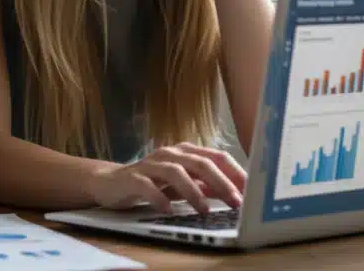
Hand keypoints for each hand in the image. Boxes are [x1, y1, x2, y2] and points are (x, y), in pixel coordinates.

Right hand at [84, 143, 246, 213]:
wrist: (111, 182)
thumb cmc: (153, 183)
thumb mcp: (183, 184)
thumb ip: (206, 186)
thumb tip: (235, 193)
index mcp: (186, 152)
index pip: (217, 156)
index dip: (235, 172)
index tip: (251, 190)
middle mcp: (170, 153)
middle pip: (200, 163)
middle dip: (221, 182)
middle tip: (236, 202)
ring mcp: (151, 164)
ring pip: (176, 172)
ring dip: (193, 192)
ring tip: (204, 210)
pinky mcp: (133, 177)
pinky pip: (148, 186)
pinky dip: (160, 198)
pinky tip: (169, 211)